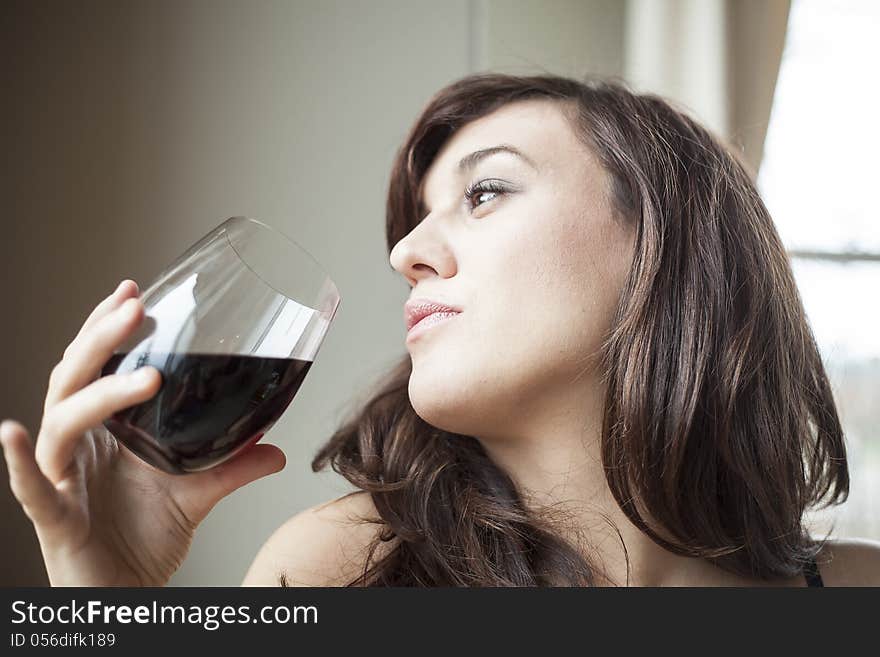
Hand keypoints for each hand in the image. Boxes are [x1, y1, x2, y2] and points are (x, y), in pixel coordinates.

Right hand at [1, 280, 285, 585]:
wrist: (126, 593)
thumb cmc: (145, 537)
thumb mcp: (197, 495)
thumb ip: (233, 468)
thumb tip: (277, 448)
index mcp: (106, 431)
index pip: (99, 366)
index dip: (108, 329)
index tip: (132, 289)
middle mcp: (78, 445)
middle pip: (76, 378)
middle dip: (101, 339)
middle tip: (134, 308)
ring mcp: (61, 477)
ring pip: (62, 421)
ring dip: (98, 393)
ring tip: (145, 376)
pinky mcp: (53, 517)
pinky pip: (30, 486)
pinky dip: (16, 460)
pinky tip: (10, 430)